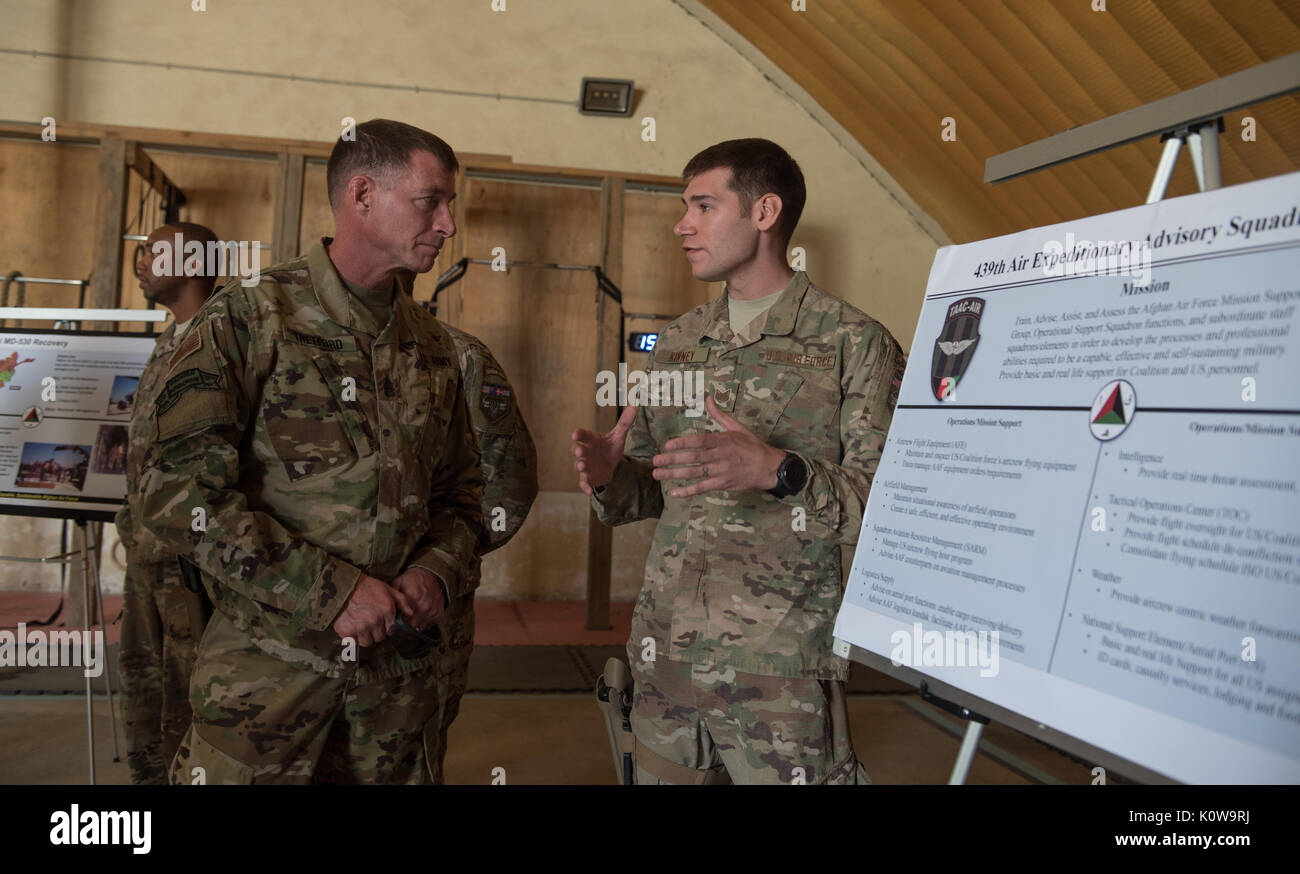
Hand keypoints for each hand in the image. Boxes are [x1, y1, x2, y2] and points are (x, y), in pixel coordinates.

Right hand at [332, 574, 414, 646]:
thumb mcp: (388, 589)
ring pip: (367, 642)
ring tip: (360, 625)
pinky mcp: (346, 632)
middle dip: (375, 632)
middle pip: (379, 638)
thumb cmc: (366, 587)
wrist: (343, 585)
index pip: (391, 630)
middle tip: (369, 623)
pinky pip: (352, 643)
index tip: (380, 623)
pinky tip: (351, 628)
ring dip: (364, 637)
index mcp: (386, 611)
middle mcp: (375, 621)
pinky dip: (351, 638)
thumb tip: (411, 613)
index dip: (386, 627)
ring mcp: (360, 627)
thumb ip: (402, 601)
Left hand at [391, 567, 445, 631]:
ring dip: (414, 625)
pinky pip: (427, 626)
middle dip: (405, 624)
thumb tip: (386, 611)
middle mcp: (424, 605)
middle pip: (410, 625)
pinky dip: (422, 623)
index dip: (396, 620)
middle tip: (402, 619)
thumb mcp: (398, 583)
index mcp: (413, 596)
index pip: (401, 618)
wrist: (431, 576)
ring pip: (419, 628)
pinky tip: (419, 616)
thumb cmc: (413, 580)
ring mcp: (432, 610)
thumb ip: (392, 597)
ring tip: (411, 617)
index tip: (394, 619)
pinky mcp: (438, 614)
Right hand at [571, 404, 637, 494]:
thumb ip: (625, 423)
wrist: (609, 465)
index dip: (578, 435)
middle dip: (577, 451)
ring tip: (582, 466)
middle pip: (577, 450)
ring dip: (580, 466)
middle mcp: (585, 452)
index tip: (575, 434)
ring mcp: (585, 466)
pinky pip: (584, 483)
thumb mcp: (618, 436)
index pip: (582, 435)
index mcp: (590, 440)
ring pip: (579, 466)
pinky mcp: (588, 478)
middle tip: (579, 451)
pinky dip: (585, 487)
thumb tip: (635, 406)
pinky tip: (588, 492)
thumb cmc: (610, 447)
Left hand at [652, 394, 785, 497]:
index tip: (667, 445)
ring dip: (675, 475)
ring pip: (695, 473)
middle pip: (693, 458)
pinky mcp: (723, 484)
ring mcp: (721, 471)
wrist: (768, 467)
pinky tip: (675, 492)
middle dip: (673, 460)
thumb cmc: (751, 445)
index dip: (683, 443)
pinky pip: (703, 488)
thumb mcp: (737, 427)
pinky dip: (689, 491)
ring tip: (658, 475)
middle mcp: (720, 456)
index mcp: (722, 440)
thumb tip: (709, 397)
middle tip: (655, 461)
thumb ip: (719, 414)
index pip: (700, 441)